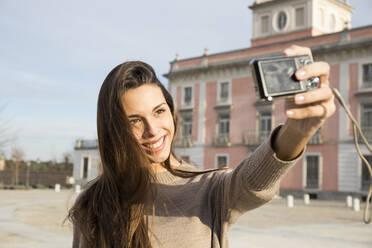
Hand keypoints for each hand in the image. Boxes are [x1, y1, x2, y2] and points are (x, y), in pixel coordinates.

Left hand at [272, 45, 335, 160]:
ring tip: (295, 99)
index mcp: (310, 72)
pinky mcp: (326, 110)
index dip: (299, 51)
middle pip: (324, 68)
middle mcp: (322, 81)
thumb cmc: (293, 102)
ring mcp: (326, 95)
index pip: (308, 56)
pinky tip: (289, 113)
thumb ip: (281, 84)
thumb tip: (263, 81)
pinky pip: (316, 110)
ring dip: (308, 95)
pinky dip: (301, 112)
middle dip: (311, 69)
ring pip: (324, 91)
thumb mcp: (286, 91)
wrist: (299, 123)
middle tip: (297, 75)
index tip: (285, 53)